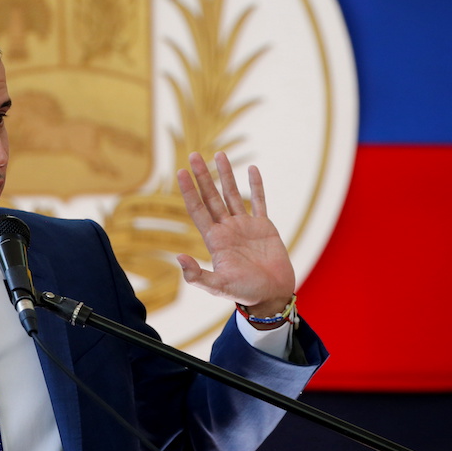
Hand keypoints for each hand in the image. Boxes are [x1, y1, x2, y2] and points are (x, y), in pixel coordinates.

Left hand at [176, 152, 295, 325]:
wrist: (272, 296)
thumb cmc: (245, 293)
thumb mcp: (219, 286)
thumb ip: (198, 275)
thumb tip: (179, 258)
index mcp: (215, 239)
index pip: (197, 209)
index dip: (188, 190)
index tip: (180, 172)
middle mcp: (227, 228)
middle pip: (211, 196)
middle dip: (202, 176)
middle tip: (193, 154)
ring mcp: (245, 226)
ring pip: (232, 194)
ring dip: (226, 175)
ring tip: (219, 154)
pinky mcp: (264, 226)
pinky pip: (259, 201)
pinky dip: (256, 185)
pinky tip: (252, 169)